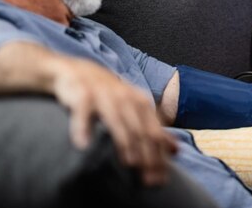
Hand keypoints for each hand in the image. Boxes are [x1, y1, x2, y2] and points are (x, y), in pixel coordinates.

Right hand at [53, 57, 177, 185]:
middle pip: (140, 130)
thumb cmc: (108, 95)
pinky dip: (82, 126)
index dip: (159, 157)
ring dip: (125, 142)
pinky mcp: (81, 93)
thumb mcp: (134, 109)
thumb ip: (153, 129)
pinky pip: (83, 111)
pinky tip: (83, 144)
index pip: (155, 133)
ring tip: (130, 163)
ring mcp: (104, 95)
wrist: (75, 72)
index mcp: (141, 102)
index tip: (161, 180)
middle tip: (149, 179)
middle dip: (147, 155)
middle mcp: (125, 98)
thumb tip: (175, 151)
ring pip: (117, 121)